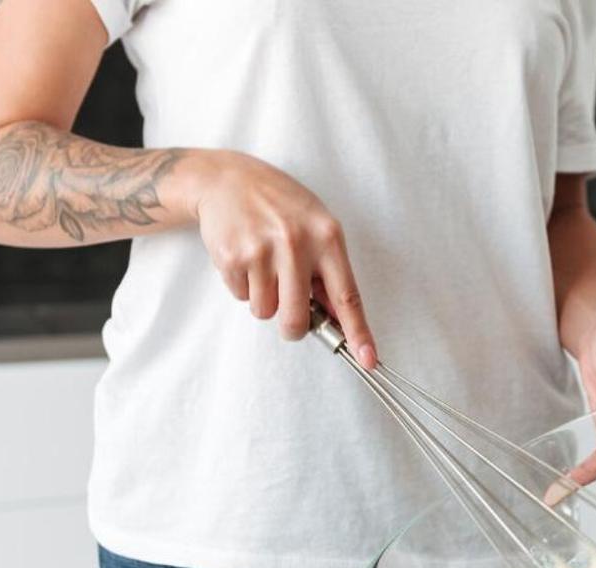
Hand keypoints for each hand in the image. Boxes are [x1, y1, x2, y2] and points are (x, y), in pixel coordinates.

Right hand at [185, 151, 376, 366]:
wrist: (228, 179)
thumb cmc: (279, 205)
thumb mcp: (315, 225)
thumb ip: (327, 269)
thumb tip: (336, 318)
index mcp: (326, 237)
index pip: (347, 295)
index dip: (358, 332)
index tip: (368, 359)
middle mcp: (296, 244)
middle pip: (297, 319)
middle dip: (293, 327)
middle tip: (288, 311)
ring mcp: (262, 251)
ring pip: (266, 311)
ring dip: (264, 299)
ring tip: (263, 264)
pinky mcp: (232, 257)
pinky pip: (242, 297)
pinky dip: (244, 285)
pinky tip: (245, 257)